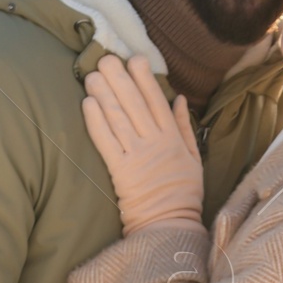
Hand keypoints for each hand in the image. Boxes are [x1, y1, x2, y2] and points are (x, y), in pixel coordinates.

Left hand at [81, 53, 202, 231]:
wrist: (170, 224)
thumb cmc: (184, 192)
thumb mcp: (194, 158)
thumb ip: (184, 127)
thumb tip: (179, 98)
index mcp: (173, 139)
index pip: (157, 101)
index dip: (145, 78)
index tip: (135, 58)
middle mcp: (155, 143)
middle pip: (134, 104)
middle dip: (120, 79)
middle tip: (106, 58)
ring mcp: (136, 156)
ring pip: (118, 118)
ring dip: (104, 94)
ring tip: (93, 75)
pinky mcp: (120, 171)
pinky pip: (106, 141)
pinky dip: (96, 121)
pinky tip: (88, 103)